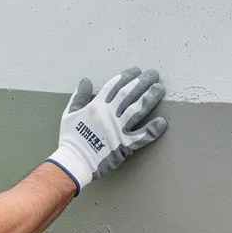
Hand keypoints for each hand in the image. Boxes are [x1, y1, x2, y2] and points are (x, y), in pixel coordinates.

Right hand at [45, 67, 166, 194]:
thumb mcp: (70, 114)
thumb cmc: (71, 139)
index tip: (137, 70)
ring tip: (159, 89)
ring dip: (150, 97)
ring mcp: (118, 130)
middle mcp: (109, 115)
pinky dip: (152, 129)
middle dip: (142, 82)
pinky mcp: (125, 145)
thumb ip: (79, 96)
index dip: (127, 76)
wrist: (74, 161)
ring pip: (137, 109)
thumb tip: (85, 80)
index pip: (114, 86)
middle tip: (154, 74)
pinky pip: (142, 136)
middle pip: (129, 93)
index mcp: (96, 106)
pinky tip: (162, 122)